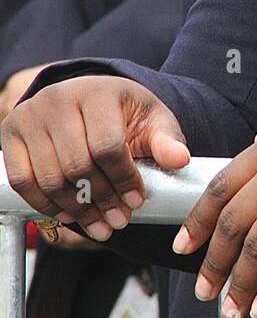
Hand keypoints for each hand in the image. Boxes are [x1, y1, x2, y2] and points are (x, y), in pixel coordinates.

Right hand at [1, 76, 189, 240]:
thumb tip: (179, 159)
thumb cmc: (123, 112)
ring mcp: (30, 116)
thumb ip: (166, 140)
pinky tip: (68, 216)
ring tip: (99, 225)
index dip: (123, 179)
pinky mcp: (10, 134)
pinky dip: (44, 205)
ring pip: (49, 177)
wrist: (88, 99)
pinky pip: (23, 181)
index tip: (137, 201)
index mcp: (96, 92)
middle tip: (118, 221)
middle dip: (101, 200)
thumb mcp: (152, 119)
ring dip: (75, 209)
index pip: (107, 145)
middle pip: (77, 165)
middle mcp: (58, 99)